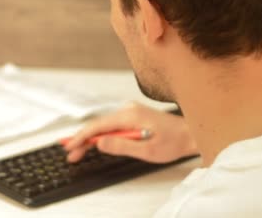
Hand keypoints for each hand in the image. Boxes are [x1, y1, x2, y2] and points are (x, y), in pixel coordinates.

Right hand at [63, 102, 197, 162]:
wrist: (190, 134)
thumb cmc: (174, 142)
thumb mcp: (148, 150)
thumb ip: (122, 146)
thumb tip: (100, 143)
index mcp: (130, 116)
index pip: (98, 125)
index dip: (81, 136)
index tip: (70, 145)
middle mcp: (128, 109)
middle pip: (98, 124)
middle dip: (82, 139)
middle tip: (70, 153)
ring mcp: (130, 112)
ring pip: (103, 124)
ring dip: (90, 137)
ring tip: (77, 151)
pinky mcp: (132, 116)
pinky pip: (111, 124)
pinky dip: (100, 134)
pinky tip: (93, 142)